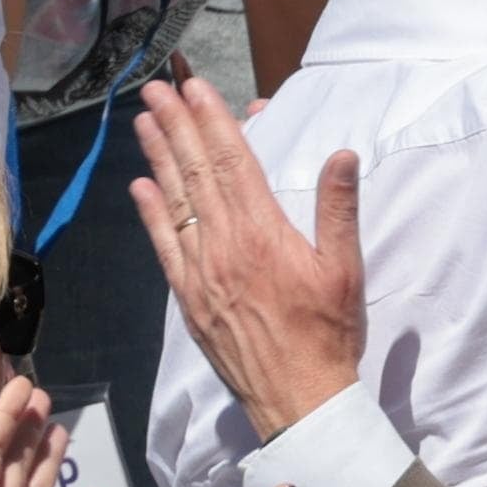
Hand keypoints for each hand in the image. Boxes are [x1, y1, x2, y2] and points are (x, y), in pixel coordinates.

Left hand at [131, 70, 364, 440]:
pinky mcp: (189, 297)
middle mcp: (225, 246)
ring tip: (144, 121)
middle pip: (197, 174)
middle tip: (157, 89)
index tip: (196, 89)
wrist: (299, 398)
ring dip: (158, 158)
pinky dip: (150, 213)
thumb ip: (338, 210)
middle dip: (177, 126)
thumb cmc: (330, 335)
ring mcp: (201, 272)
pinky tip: (139, 187)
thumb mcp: (346, 270)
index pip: (233, 164)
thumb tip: (342, 156)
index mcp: (265, 234)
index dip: (212, 122)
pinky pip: (164, 246)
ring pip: (175, 202)